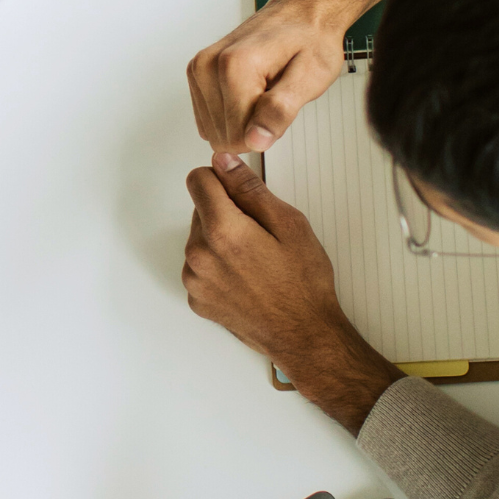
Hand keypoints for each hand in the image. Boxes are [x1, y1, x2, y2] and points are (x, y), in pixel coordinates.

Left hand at [183, 154, 402, 432]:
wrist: (304, 335)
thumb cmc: (303, 283)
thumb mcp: (289, 224)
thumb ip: (250, 189)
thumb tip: (224, 162)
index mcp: (222, 231)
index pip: (197, 180)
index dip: (220, 178)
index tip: (238, 189)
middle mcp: (199, 255)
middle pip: (199, 210)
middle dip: (225, 212)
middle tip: (260, 234)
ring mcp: (194, 280)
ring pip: (198, 239)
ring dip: (219, 240)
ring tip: (255, 260)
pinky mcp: (196, 299)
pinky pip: (199, 267)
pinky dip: (216, 266)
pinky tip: (245, 278)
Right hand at [189, 0, 408, 152]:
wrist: (302, 11)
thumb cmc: (310, 40)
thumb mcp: (311, 78)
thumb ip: (280, 111)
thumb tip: (256, 141)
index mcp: (234, 66)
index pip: (238, 135)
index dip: (266, 132)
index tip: (281, 107)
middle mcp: (208, 65)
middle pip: (223, 135)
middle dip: (252, 126)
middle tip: (273, 98)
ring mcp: (198, 68)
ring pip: (213, 130)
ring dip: (241, 120)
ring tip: (262, 92)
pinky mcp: (196, 73)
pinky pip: (208, 119)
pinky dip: (230, 113)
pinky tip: (248, 92)